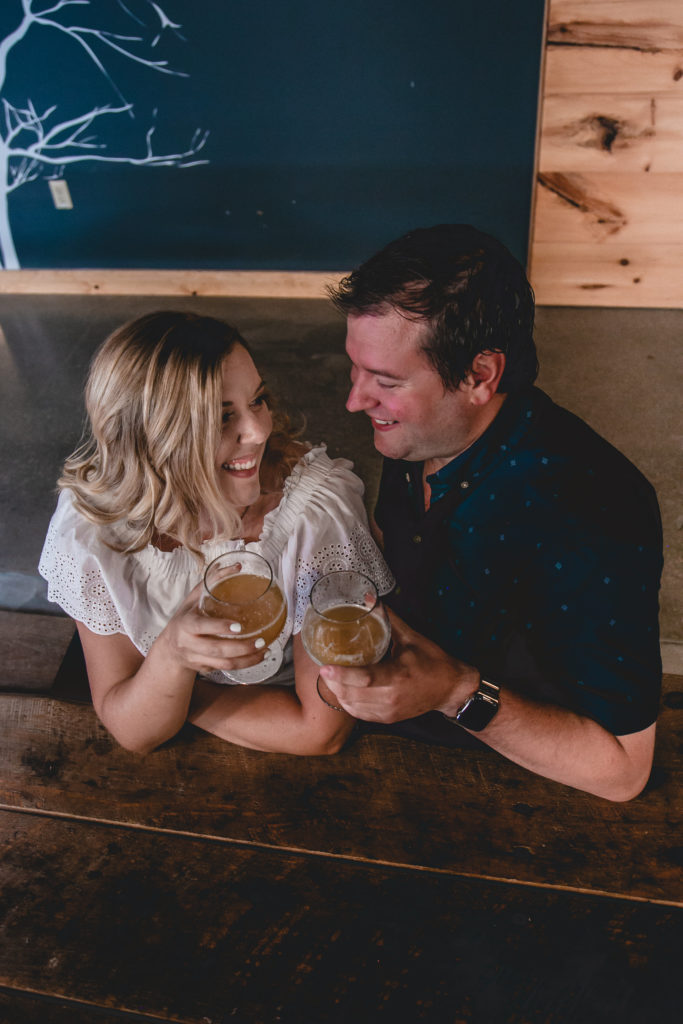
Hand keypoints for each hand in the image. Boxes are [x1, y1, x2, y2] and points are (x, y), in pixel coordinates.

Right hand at [154, 582, 267, 675]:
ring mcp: (196, 659)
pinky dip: (244, 665)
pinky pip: (226, 669)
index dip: (219, 628)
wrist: (170, 649)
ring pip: (224, 664)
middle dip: (241, 648)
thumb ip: (214, 580)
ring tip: (264, 650)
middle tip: (260, 640)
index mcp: (185, 624)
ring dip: (247, 660)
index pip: (201, 627)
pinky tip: (258, 657)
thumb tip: (238, 566)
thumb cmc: (186, 617)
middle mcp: (189, 644)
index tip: (238, 627)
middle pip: (217, 650)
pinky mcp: (205, 668)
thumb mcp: (194, 597)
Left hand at [318, 607, 479, 722]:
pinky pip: (359, 714)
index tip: (325, 667)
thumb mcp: (412, 637)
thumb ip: (388, 618)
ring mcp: (388, 711)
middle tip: (324, 666)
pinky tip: (345, 689)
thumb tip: (369, 598)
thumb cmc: (433, 662)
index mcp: (398, 675)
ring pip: (352, 707)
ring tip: (331, 676)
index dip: (343, 674)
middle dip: (333, 682)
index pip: (366, 678)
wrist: (450, 690)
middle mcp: (392, 696)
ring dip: (338, 692)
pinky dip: (348, 702)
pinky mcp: (387, 718)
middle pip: (352, 694)